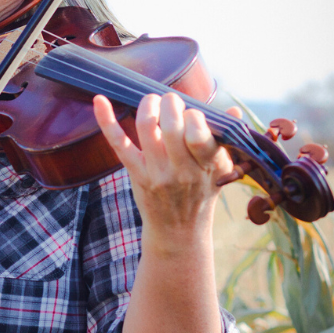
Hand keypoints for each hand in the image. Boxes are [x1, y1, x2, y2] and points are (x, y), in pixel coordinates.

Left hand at [93, 92, 236, 243]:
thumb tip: (235, 109)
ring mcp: (156, 172)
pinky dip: (106, 120)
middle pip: (172, 126)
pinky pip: (118, 143)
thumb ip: (225, 139)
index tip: (192, 114)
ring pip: (147, 128)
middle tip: (170, 101)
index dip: (194, 115)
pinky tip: (99, 100)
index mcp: (207, 165)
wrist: (179, 232)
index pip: (199, 134)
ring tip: (152, 101)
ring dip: (148, 105)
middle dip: (170, 103)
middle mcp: (181, 169)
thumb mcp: (221, 170)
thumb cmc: (201, 193)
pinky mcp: (135, 173)